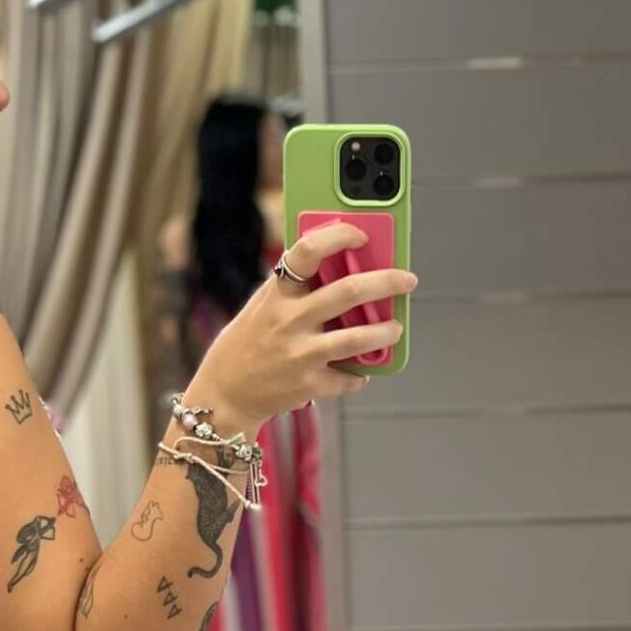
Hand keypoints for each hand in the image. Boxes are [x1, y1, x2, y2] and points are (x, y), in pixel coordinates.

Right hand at [196, 222, 416, 420]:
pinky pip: (347, 378)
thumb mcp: (262, 307)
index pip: (307, 252)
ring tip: (394, 329)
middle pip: (349, 292)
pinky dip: (358, 376)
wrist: (224, 395)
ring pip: (358, 338)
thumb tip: (341, 267)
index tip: (361, 235)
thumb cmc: (246, 345)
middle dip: (386, 282)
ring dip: (385, 332)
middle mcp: (289, 321)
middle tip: (406, 280)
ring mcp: (300, 355)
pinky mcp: (308, 385)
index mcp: (277, 295)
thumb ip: (294, 289)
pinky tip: (360, 372)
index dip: (339, 236)